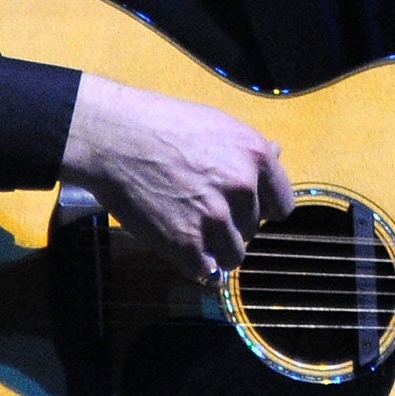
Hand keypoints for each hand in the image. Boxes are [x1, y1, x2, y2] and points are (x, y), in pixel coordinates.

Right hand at [58, 72, 294, 282]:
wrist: (113, 138)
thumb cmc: (161, 124)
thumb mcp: (216, 124)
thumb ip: (247, 149)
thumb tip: (277, 154)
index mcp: (256, 156)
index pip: (281, 205)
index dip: (260, 207)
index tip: (241, 206)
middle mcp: (242, 188)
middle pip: (252, 230)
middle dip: (231, 224)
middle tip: (200, 210)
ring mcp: (214, 218)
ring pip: (233, 255)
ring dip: (214, 248)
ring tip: (189, 229)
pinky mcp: (186, 244)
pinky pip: (207, 272)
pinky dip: (194, 265)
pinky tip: (179, 248)